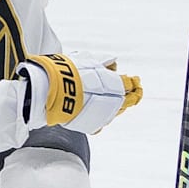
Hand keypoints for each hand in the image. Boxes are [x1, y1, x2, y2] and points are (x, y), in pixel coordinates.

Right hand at [17, 53, 141, 134]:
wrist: (53, 90)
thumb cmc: (71, 73)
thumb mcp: (91, 60)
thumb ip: (105, 62)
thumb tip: (114, 63)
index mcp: (117, 86)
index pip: (131, 85)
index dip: (134, 82)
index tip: (135, 80)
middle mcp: (114, 104)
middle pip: (127, 101)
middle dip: (129, 95)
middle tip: (131, 91)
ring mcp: (103, 117)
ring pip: (115, 113)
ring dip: (116, 106)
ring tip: (112, 100)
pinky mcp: (92, 126)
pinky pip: (101, 122)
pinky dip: (102, 117)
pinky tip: (99, 113)